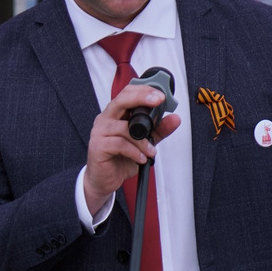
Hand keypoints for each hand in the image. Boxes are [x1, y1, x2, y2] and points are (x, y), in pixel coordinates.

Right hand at [84, 83, 182, 212]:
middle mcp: (105, 119)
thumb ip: (158, 130)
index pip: (127, 93)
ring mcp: (99, 132)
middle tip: (158, 101)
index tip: (161, 95)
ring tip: (151, 151)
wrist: (103, 180)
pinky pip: (119, 144)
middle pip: (122, 100)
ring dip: (142, 140)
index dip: (144, 90)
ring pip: (124, 128)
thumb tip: (174, 119)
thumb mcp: (144, 143)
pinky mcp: (97, 147)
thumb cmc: (120, 159)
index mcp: (115, 114)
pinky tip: (140, 158)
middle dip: (141, 98)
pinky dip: (134, 151)